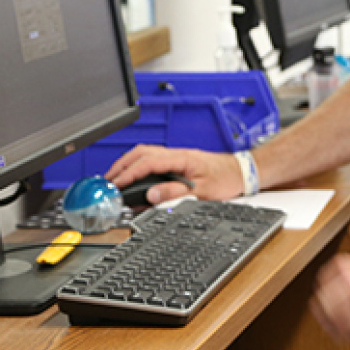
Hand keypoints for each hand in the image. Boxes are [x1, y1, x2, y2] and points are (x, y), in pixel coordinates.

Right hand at [106, 145, 243, 203]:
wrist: (242, 172)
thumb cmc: (226, 179)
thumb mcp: (202, 192)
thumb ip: (176, 194)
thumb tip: (152, 195)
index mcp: (182, 158)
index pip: (147, 162)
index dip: (128, 174)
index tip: (115, 185)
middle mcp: (177, 154)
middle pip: (141, 153)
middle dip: (121, 166)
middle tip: (107, 182)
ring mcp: (177, 156)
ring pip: (145, 155)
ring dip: (128, 165)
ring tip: (115, 180)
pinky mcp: (178, 162)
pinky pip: (152, 160)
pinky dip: (138, 167)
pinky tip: (134, 178)